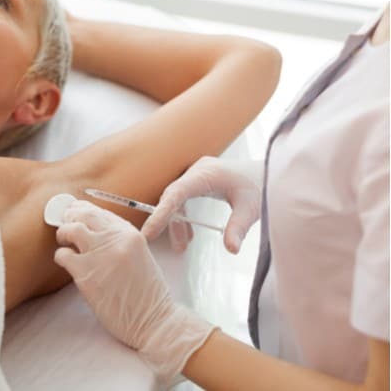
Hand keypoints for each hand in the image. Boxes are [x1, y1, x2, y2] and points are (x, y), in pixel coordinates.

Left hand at [54, 201, 215, 384]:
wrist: (154, 321)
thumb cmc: (148, 295)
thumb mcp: (140, 256)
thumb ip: (120, 241)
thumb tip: (94, 232)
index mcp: (131, 235)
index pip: (102, 212)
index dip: (85, 210)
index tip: (76, 212)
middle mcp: (115, 240)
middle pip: (84, 214)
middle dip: (70, 215)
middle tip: (64, 221)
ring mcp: (100, 255)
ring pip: (71, 229)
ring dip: (63, 232)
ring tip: (62, 240)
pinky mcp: (86, 274)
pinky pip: (63, 255)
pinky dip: (60, 256)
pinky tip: (65, 261)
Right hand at [142, 156, 262, 253]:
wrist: (272, 170)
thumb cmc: (262, 184)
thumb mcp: (252, 208)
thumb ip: (238, 228)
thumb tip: (230, 249)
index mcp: (206, 174)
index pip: (176, 193)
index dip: (160, 213)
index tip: (148, 231)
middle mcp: (198, 172)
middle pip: (172, 197)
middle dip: (165, 220)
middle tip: (152, 240)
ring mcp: (198, 175)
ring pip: (177, 200)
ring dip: (176, 223)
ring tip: (181, 247)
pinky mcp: (201, 181)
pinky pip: (184, 199)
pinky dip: (184, 217)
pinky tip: (188, 236)